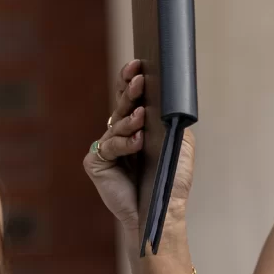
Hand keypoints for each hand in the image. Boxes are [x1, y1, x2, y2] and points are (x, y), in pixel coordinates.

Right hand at [84, 60, 195, 237]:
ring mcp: (105, 150)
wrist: (164, 209)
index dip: (130, 81)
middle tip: (139, 79)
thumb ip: (170, 118)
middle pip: (120, 107)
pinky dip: (125, 144)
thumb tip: (167, 95)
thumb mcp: (177, 142)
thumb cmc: (171, 179)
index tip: (138, 64)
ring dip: (130, 120)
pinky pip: (109, 147)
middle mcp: (118, 136)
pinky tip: (138, 140)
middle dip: (130, 91)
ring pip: (115, 126)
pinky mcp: (96, 164)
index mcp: (135, 128)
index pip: (130, 99)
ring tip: (142, 116)